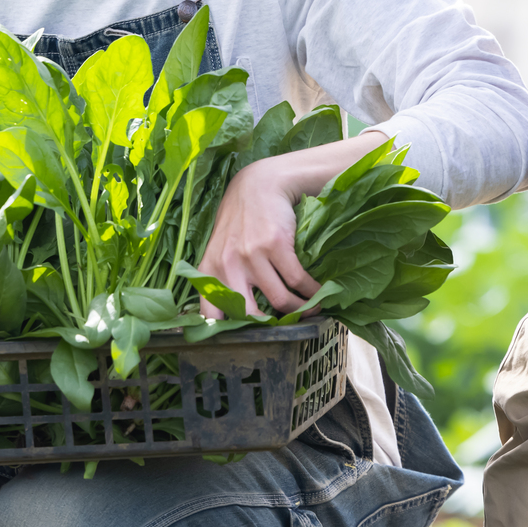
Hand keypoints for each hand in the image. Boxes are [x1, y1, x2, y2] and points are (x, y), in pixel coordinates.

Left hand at [197, 131, 385, 320]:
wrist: (260, 184)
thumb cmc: (241, 222)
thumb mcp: (221, 249)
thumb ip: (222, 279)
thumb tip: (234, 319)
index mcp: (209, 271)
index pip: (211, 314)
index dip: (228, 334)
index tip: (247, 343)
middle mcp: (226, 266)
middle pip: (250, 316)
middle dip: (272, 328)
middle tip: (289, 329)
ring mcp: (250, 256)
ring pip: (280, 301)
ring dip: (301, 310)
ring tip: (311, 310)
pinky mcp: (274, 246)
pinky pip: (298, 281)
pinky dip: (312, 292)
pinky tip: (318, 293)